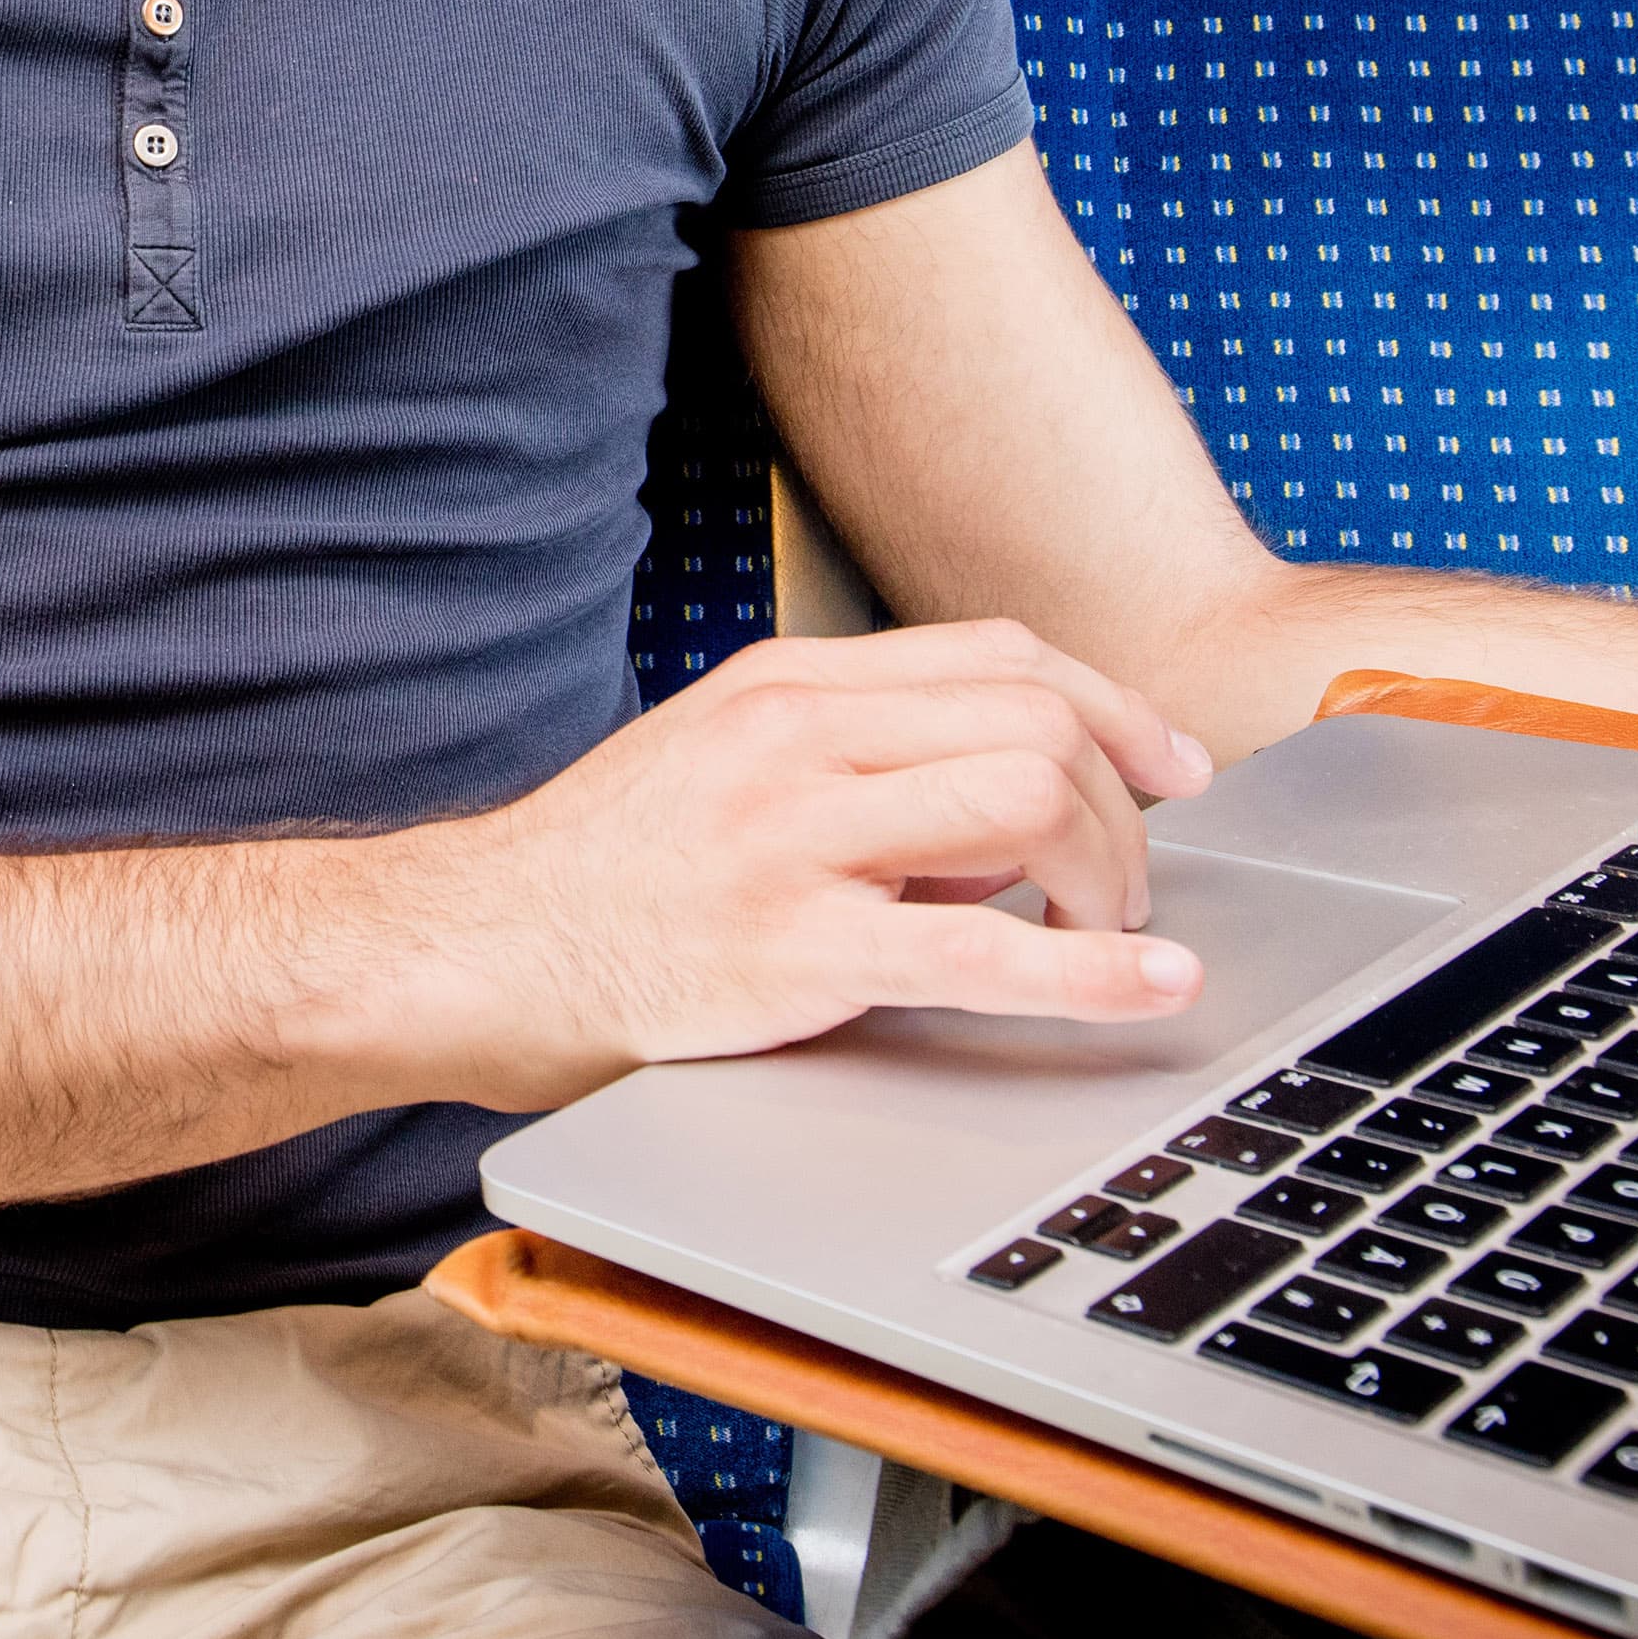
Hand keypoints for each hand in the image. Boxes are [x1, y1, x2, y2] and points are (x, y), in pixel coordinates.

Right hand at [398, 622, 1215, 1108]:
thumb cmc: (598, 878)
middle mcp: (796, 741)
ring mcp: (793, 841)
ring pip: (1029, 797)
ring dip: (1110, 871)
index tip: (1168, 764)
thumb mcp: (721, 768)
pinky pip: (983, 948)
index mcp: (786, 688)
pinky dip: (1095, 970)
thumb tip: (995, 815)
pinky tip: (1150, 983)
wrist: (469, 952)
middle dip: (1126, 800)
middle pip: (1036, 717)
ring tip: (1109, 931)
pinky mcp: (792, 952)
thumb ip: (851, 766)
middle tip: (1137, 877)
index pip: (999, 655)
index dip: (1113, 705)